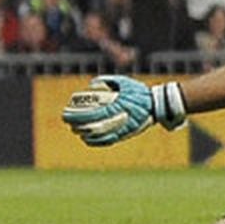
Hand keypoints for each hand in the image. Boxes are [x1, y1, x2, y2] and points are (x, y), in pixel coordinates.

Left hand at [61, 75, 185, 145]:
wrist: (157, 106)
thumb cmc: (139, 92)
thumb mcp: (123, 82)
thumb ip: (107, 81)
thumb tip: (91, 85)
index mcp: (117, 107)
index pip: (92, 115)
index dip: (77, 117)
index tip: (66, 115)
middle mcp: (118, 120)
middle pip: (93, 128)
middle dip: (78, 126)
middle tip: (69, 122)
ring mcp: (122, 130)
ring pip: (100, 137)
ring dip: (85, 135)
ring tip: (76, 131)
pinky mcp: (126, 135)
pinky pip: (108, 141)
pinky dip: (96, 142)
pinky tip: (87, 140)